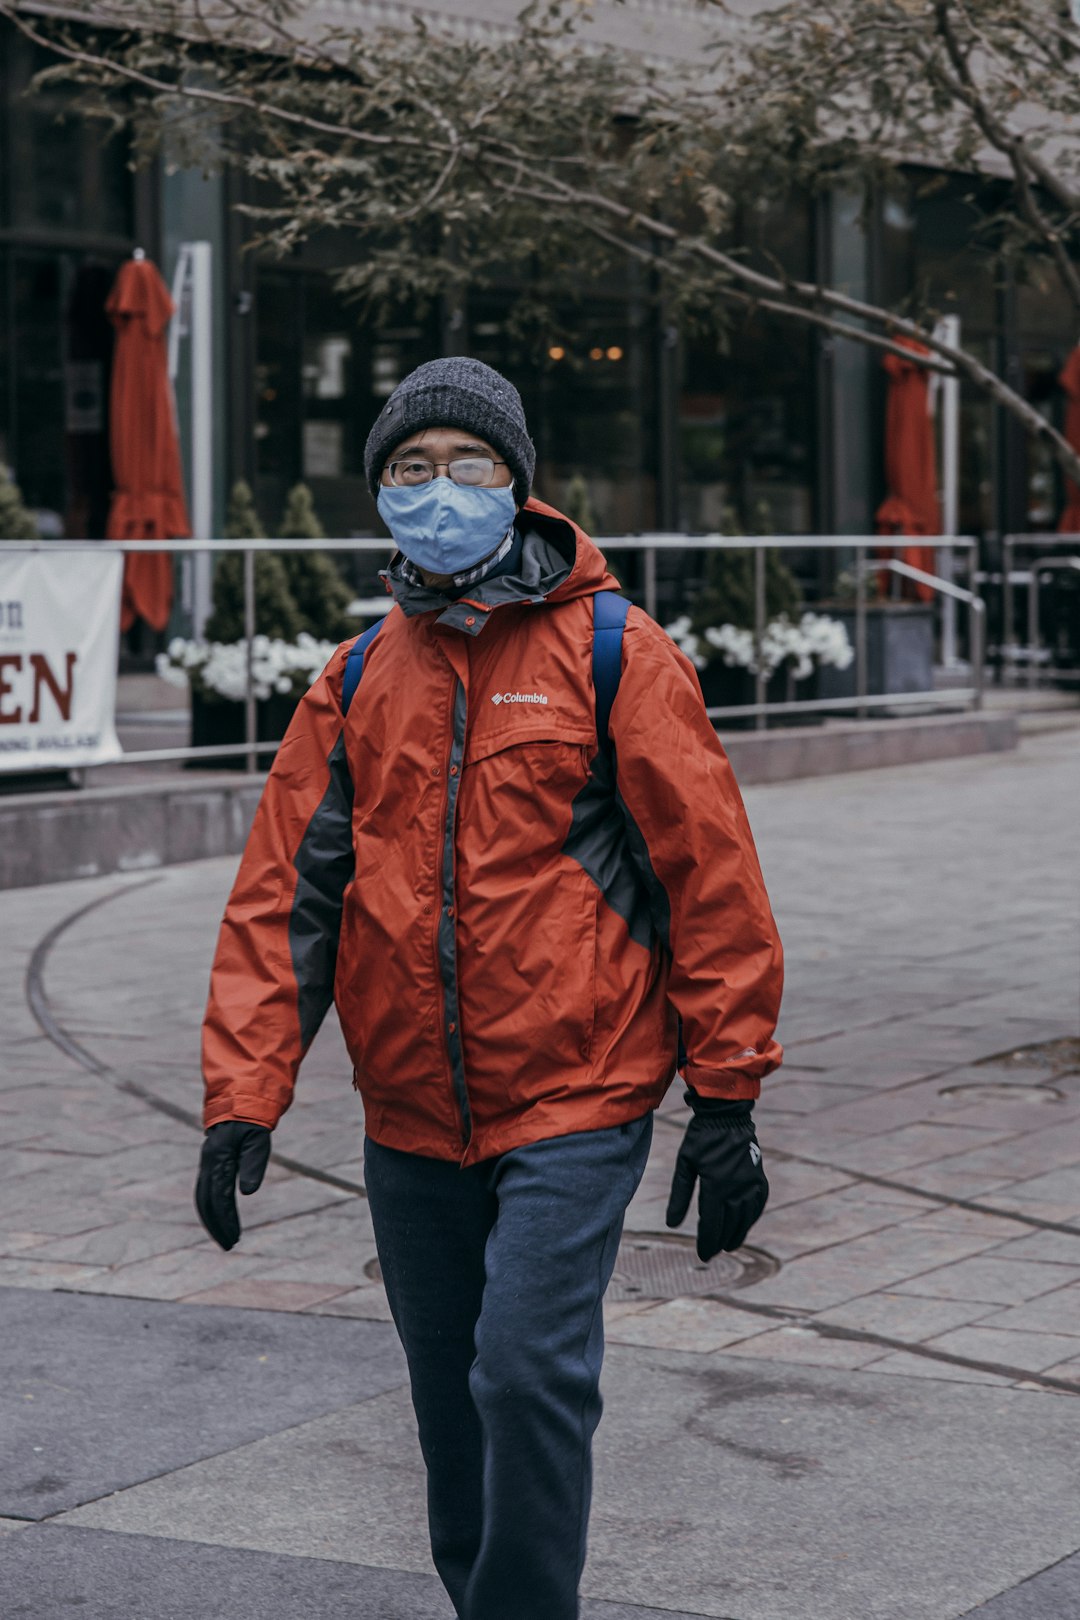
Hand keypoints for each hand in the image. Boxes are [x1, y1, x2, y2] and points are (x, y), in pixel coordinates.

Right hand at [195, 1121, 271, 1250]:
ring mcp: (206, 1165)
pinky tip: (221, 1218)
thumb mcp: (258, 1140)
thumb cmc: (251, 1121)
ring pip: (203, 1199)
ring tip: (226, 1238)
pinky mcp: (210, 1165)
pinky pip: (206, 1191)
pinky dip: (211, 1208)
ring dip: (212, 1220)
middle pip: (206, 1203)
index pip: (219, 1198)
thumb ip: (252, 1164)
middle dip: (216, 1226)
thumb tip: (247, 1193)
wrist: (238, 1100)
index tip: (234, 1238)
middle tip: (229, 1245)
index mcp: (218, 1160)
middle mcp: (208, 1164)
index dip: (226, 1220)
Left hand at [665, 1092, 767, 1260]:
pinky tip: (745, 1223)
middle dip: (720, 1241)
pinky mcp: (759, 1178)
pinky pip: (758, 1204)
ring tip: (729, 1244)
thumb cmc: (701, 1139)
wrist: (726, 1116)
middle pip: (729, 1224)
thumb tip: (672, 1224)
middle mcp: (736, 1188)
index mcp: (716, 1186)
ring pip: (746, 1218)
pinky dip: (751, 1217)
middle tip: (713, 1252)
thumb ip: (680, 1196)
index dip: (707, 1242)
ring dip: (738, 1233)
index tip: (703, 1256)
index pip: (712, 1224)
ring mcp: (751, 1183)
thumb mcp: (685, 1165)